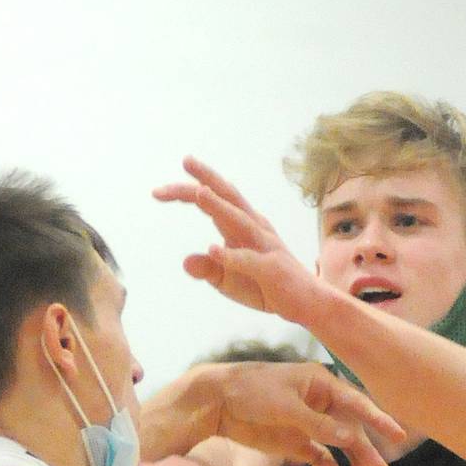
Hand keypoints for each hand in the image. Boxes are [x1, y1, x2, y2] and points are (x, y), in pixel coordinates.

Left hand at [154, 157, 321, 322]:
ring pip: (240, 221)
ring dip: (219, 207)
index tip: (157, 191)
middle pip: (230, 197)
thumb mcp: (228, 280)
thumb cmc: (266, 287)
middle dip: (207, 179)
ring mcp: (265, 247)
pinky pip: (250, 261)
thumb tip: (185, 262)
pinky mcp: (272, 270)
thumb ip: (208, 269)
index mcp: (242, 227)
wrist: (307, 305)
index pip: (212, 202)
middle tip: (186, 160)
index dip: (186, 192)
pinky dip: (232, 255)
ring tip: (199, 193)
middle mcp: (254, 229)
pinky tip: (213, 250)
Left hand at [212, 361, 403, 465]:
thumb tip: (351, 439)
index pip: (356, 402)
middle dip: (367, 447)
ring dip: (352, 457)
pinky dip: (326, 464)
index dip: (378, 419)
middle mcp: (318, 402)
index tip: (398, 435)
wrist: (216, 402)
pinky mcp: (293, 440)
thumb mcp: (286, 406)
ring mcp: (307, 422)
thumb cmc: (251, 391)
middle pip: (351, 426)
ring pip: (338, 442)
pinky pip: (318, 454)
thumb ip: (318, 424)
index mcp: (320, 383)